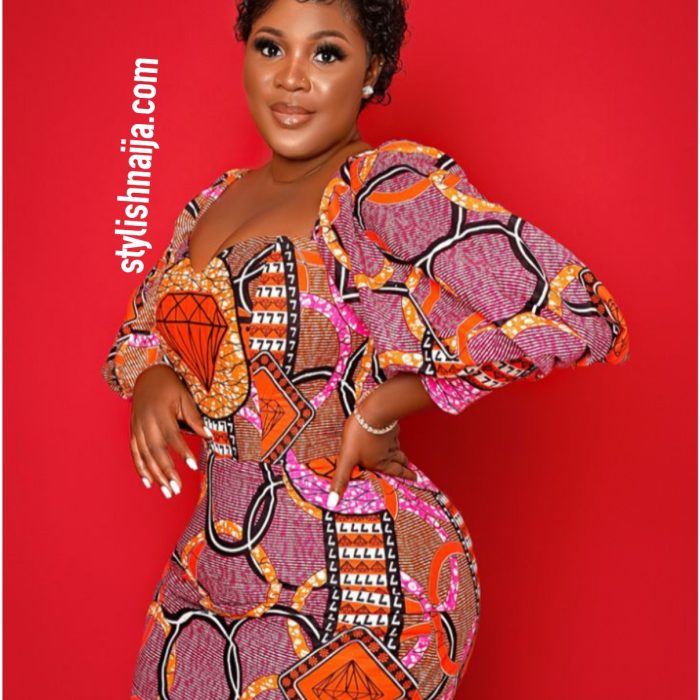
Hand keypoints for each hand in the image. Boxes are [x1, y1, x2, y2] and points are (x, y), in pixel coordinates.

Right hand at [130, 365, 211, 498]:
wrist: (148, 376)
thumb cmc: (170, 386)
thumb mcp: (185, 397)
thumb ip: (195, 418)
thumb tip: (210, 436)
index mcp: (160, 412)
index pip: (172, 435)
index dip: (182, 451)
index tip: (192, 466)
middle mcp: (146, 421)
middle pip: (156, 450)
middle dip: (167, 471)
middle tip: (177, 489)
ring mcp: (137, 427)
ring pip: (145, 455)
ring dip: (156, 475)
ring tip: (168, 491)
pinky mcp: (133, 431)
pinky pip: (135, 453)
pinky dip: (141, 469)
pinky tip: (149, 483)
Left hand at [328, 409, 415, 507]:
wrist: (374, 411)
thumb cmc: (360, 434)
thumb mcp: (346, 458)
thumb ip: (341, 479)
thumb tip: (333, 503)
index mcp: (379, 462)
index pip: (395, 472)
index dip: (406, 476)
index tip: (415, 479)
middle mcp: (388, 451)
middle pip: (400, 460)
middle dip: (406, 466)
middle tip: (412, 471)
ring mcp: (390, 437)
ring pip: (398, 446)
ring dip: (401, 452)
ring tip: (404, 456)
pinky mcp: (389, 424)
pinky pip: (394, 432)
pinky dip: (395, 435)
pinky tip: (392, 433)